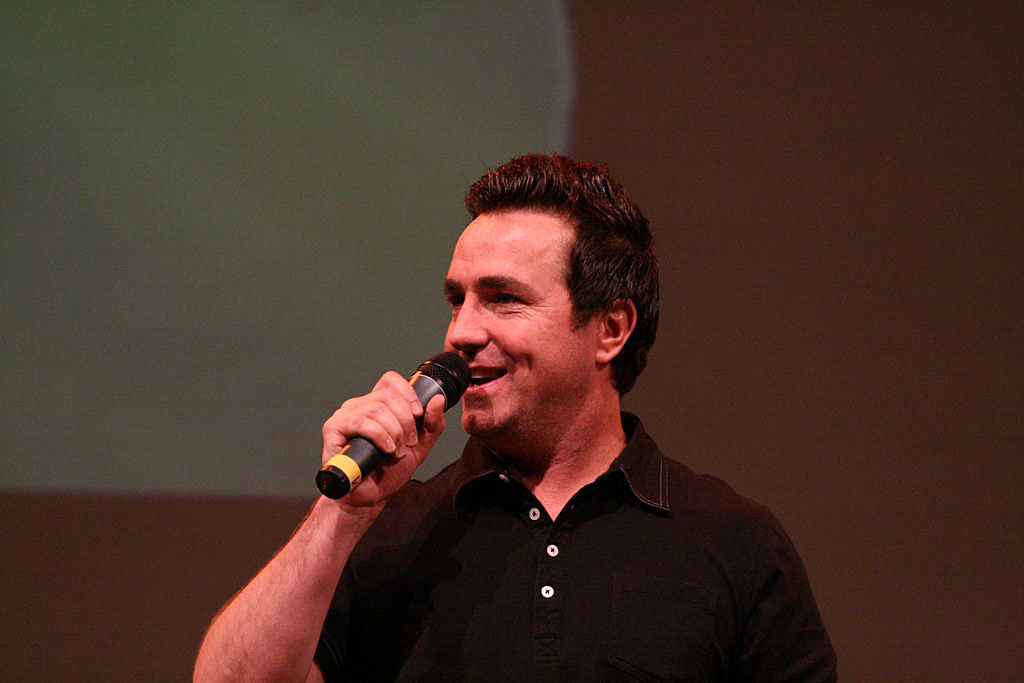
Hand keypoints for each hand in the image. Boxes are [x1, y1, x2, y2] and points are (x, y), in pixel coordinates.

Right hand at [321, 371, 446, 508]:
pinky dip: (379, 436)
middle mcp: (359, 406)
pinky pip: (360, 422)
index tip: (418, 414)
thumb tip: (438, 399)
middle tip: (409, 442)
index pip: (391, 380)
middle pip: (388, 397)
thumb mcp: (420, 446)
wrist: (370, 497)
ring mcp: (344, 416)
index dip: (408, 393)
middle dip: (406, 422)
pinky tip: (386, 450)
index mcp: (377, 404)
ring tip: (396, 451)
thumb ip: (432, 424)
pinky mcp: (333, 430)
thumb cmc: (389, 471)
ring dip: (394, 432)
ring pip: (376, 409)